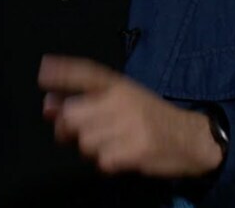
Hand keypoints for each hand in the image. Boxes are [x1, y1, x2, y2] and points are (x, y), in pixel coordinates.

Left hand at [38, 54, 223, 178]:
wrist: (190, 138)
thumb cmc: (150, 117)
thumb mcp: (121, 100)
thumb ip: (84, 100)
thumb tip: (48, 105)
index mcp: (118, 84)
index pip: (86, 72)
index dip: (63, 71)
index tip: (44, 71)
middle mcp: (122, 100)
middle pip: (73, 115)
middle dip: (68, 129)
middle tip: (76, 134)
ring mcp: (130, 124)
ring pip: (85, 142)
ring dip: (89, 149)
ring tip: (108, 144)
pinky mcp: (136, 149)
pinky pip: (102, 161)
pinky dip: (105, 163)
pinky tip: (119, 156)